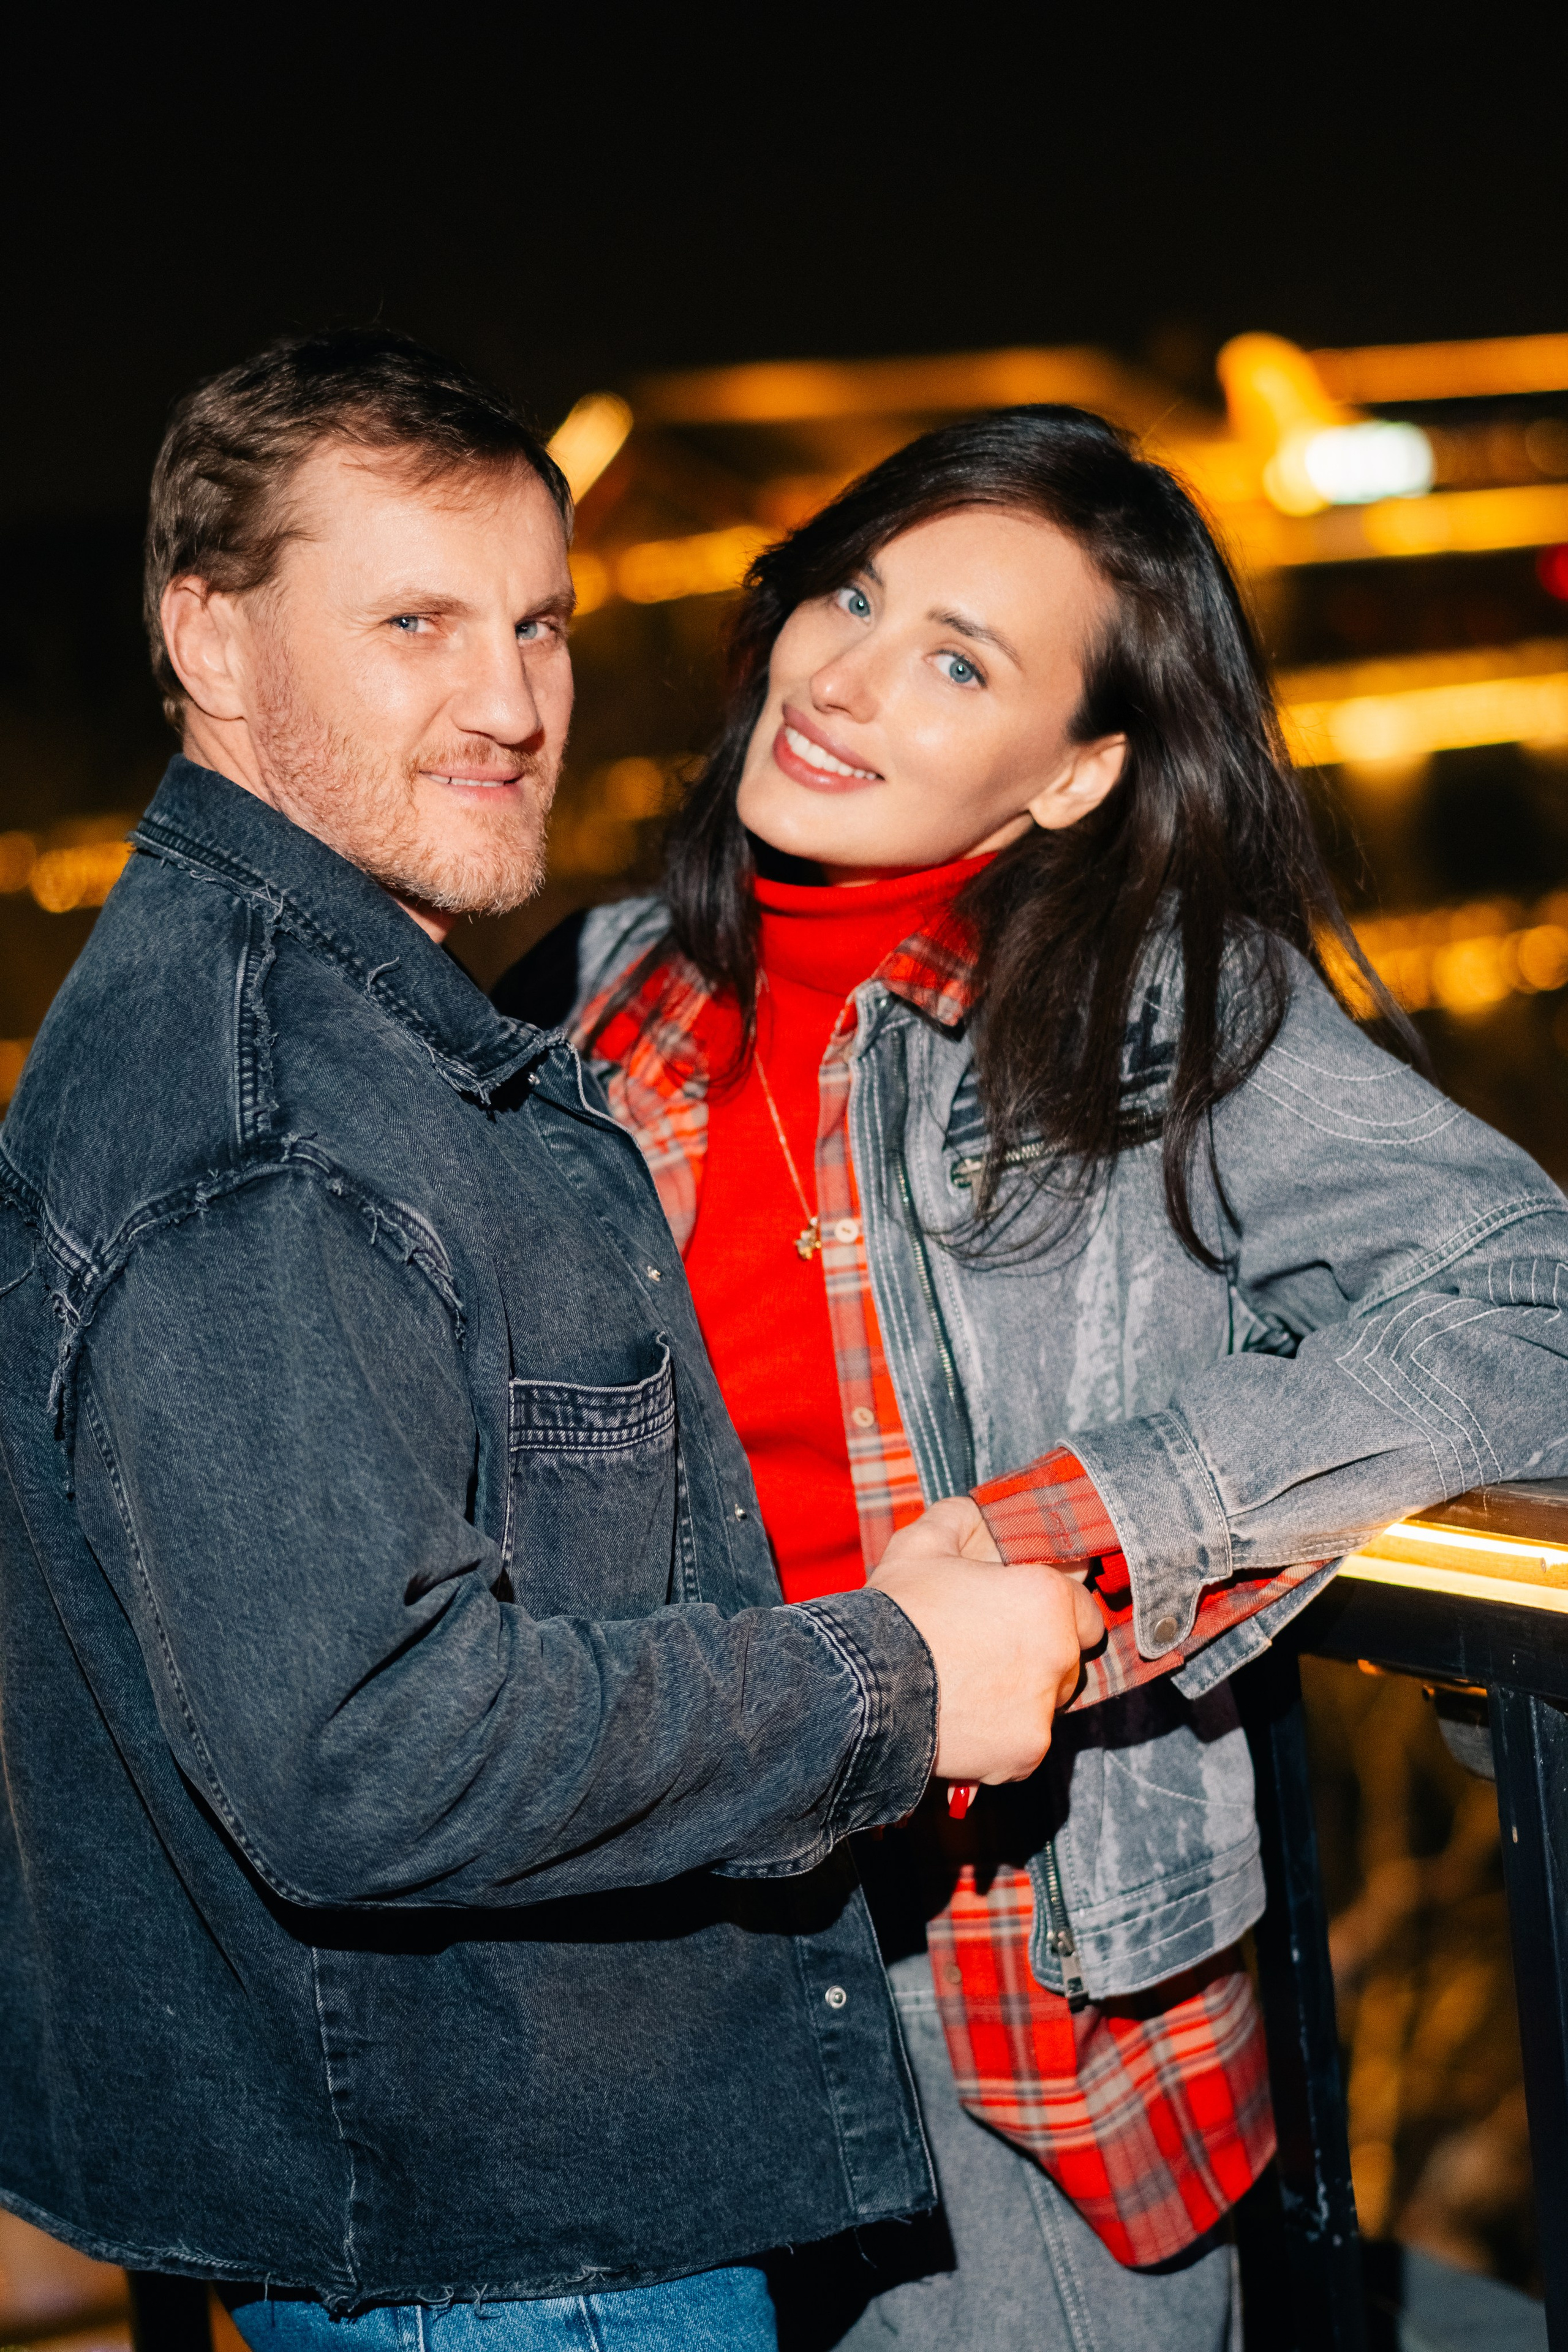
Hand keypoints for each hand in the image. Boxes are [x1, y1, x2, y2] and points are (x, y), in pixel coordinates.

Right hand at [869, 1497, 1104, 1784]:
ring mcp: (1044, 1710)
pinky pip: (1025, 1743)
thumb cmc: (895, 1613)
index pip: (1082, 1609)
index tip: (1019, 1617)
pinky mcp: (1024, 1753)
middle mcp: (1058, 1654)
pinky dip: (1002, 1736)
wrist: (858, 1689)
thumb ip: (961, 1520)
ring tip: (969, 1688)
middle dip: (1040, 1655)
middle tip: (989, 1652)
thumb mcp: (921, 1544)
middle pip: (1069, 1658)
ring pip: (1047, 1703)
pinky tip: (963, 1719)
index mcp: (1046, 1598)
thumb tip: (980, 1513)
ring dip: (1021, 1696)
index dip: (1051, 1611)